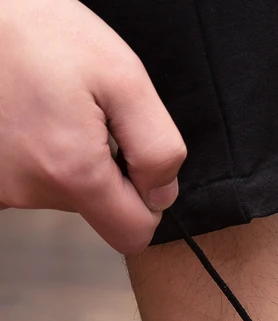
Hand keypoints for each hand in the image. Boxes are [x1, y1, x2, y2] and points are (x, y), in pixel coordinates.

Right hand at [0, 0, 185, 252]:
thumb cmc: (37, 29)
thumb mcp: (124, 78)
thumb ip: (158, 148)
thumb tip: (162, 195)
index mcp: (73, 172)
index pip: (133, 236)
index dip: (148, 203)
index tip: (136, 164)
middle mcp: (28, 190)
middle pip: (100, 212)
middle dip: (108, 172)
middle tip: (88, 117)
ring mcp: (0, 186)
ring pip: (66, 194)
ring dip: (73, 158)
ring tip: (54, 108)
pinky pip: (34, 180)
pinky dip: (43, 154)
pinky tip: (32, 116)